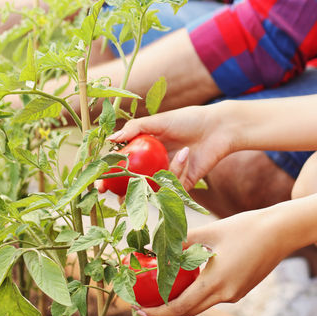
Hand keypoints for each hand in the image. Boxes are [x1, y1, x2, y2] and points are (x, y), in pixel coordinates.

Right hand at [109, 104, 232, 189]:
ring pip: (154, 188)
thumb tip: (110, 139)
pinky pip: (173, 187)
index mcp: (144, 150)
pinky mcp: (183, 184)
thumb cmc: (187, 120)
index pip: (122, 166)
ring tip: (178, 154)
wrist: (217, 128)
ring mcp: (167, 176)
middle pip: (133, 185)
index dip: (110, 176)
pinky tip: (187, 154)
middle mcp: (153, 166)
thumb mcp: (158, 121)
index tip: (100, 184)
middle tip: (115, 195)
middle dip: (123, 193)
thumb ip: (134, 129)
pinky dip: (178, 170)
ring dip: (161, 176)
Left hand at [135, 209, 290, 315]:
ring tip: (161, 290)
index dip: (157, 312)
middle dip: (165, 311)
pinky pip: (214, 296)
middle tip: (145, 304)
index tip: (139, 310)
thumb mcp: (209, 232)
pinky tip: (188, 278)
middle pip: (188, 312)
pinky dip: (197, 292)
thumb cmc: (246, 227)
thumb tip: (154, 245)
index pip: (179, 307)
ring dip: (181, 301)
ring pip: (201, 304)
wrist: (281, 231)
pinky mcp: (241, 289)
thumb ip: (181, 241)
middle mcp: (226, 295)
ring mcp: (235, 294)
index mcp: (215, 283)